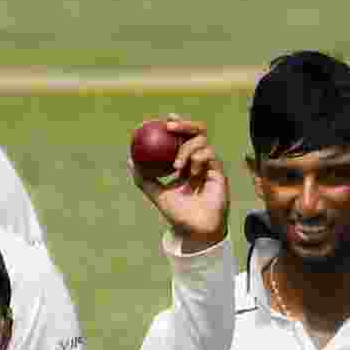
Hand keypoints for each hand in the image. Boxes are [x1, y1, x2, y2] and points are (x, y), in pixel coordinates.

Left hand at [130, 117, 228, 252]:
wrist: (195, 229)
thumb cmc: (178, 214)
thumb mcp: (157, 194)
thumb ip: (144, 178)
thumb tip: (130, 160)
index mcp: (186, 162)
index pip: (182, 138)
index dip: (176, 125)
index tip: (164, 120)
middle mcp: (199, 161)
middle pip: (196, 132)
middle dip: (185, 124)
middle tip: (170, 126)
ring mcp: (210, 165)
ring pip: (202, 141)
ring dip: (187, 149)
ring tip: (177, 165)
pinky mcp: (219, 172)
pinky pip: (210, 155)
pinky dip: (198, 159)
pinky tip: (191, 170)